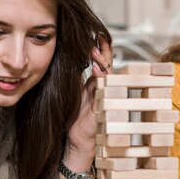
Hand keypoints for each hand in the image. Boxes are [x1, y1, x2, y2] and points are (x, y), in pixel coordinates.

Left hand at [66, 34, 112, 162]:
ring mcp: (105, 99)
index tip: (97, 36)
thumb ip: (77, 81)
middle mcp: (103, 90)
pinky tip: (96, 70)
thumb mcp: (75, 95)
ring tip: (95, 51)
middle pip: (108, 66)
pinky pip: (104, 91)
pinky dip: (101, 80)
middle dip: (104, 52)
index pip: (102, 63)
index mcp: (96, 86)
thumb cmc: (76, 121)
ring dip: (102, 62)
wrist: (77, 142)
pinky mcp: (103, 108)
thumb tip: (71, 61)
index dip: (101, 49)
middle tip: (98, 38)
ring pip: (108, 76)